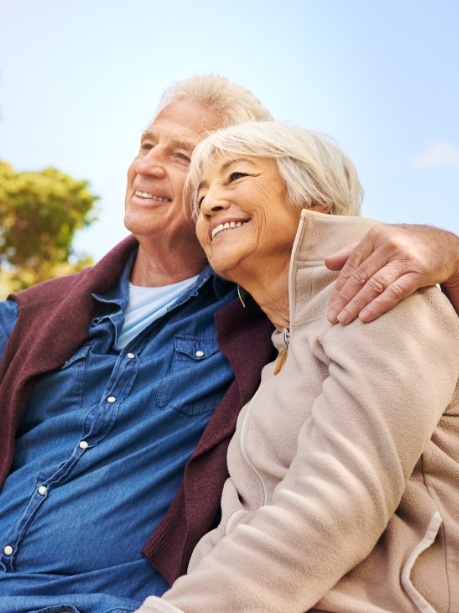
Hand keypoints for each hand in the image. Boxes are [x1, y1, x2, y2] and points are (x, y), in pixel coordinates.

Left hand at [326, 224, 458, 323]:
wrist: (446, 246)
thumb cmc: (406, 246)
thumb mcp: (380, 242)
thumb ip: (353, 252)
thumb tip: (326, 263)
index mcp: (375, 236)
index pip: (351, 266)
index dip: (339, 288)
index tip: (330, 306)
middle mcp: (388, 244)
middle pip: (360, 277)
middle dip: (344, 299)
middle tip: (333, 318)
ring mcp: (404, 258)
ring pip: (374, 285)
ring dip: (356, 304)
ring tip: (345, 319)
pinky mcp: (419, 271)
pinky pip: (395, 291)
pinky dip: (378, 305)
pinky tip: (366, 317)